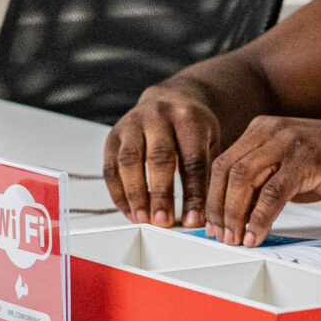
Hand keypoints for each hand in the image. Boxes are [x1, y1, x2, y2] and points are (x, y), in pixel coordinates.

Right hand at [104, 84, 222, 226]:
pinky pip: (110, 168)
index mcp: (188, 118)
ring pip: (129, 162)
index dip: (192, 193)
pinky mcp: (113, 136)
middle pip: (158, 159)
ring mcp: (132, 124)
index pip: (192, 160)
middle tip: (162, 222)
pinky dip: (118, 193)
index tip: (193, 220)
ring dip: (135, 194)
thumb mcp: (210, 142)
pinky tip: (129, 211)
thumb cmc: (191, 128)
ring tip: (143, 220)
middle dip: (160, 194)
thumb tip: (199, 218)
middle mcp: (158, 116)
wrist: (168, 99)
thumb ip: (206, 175)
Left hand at [206, 116, 320, 245]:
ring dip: (235, 214)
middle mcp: (271, 130)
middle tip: (219, 235)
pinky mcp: (306, 160)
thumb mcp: (290, 169)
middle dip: (219, 208)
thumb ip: (262, 182)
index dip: (212, 197)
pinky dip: (260, 218)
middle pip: (228, 171)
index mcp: (262, 129)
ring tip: (235, 238)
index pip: (224, 164)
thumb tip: (235, 211)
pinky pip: (273, 192)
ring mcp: (288, 142)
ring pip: (244, 179)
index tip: (211, 223)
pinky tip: (256, 234)